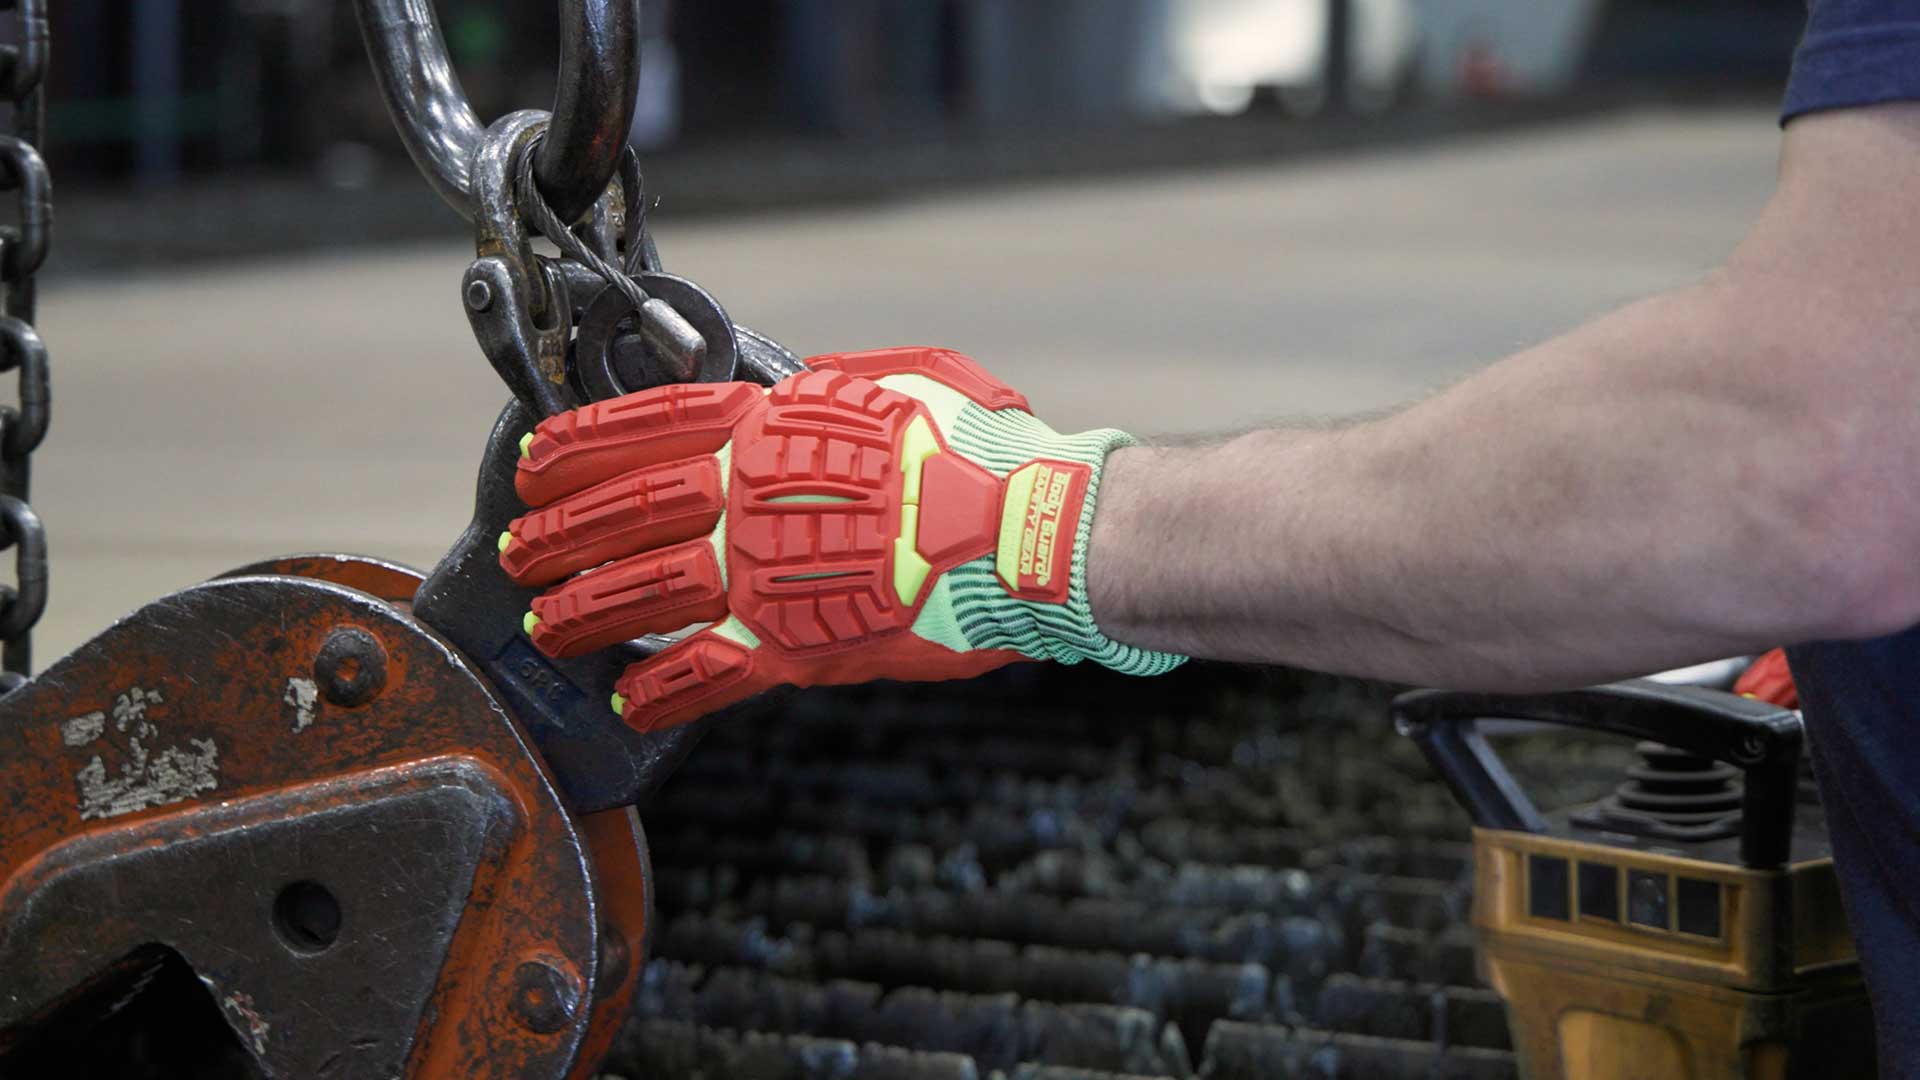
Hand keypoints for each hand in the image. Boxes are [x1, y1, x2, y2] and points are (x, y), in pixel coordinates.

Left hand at [498, 347, 1180, 732]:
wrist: (1032, 533)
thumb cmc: (984, 450)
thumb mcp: (903, 382)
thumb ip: (831, 389)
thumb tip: (796, 389)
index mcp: (774, 428)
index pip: (650, 427)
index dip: (581, 446)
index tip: (536, 461)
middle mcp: (753, 498)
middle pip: (629, 511)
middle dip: (561, 531)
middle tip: (519, 547)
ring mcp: (768, 575)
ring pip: (646, 591)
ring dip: (585, 608)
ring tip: (545, 622)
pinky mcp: (799, 645)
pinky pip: (709, 673)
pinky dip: (662, 690)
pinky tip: (628, 701)